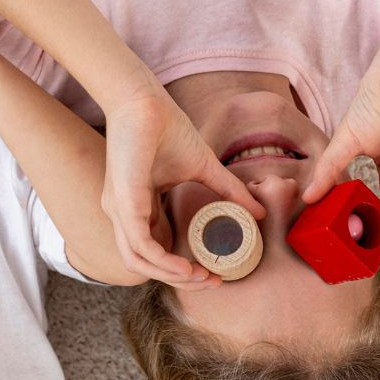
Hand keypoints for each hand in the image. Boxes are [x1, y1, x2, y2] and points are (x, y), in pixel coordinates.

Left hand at [101, 88, 264, 289]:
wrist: (144, 100)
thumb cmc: (166, 127)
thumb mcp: (204, 167)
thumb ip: (228, 190)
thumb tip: (260, 210)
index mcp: (136, 206)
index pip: (154, 250)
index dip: (182, 267)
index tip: (213, 271)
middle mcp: (122, 213)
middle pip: (145, 265)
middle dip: (180, 279)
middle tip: (212, 280)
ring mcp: (119, 210)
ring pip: (138, 263)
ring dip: (172, 276)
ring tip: (202, 277)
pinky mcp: (123, 203)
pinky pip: (140, 246)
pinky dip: (163, 262)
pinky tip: (187, 267)